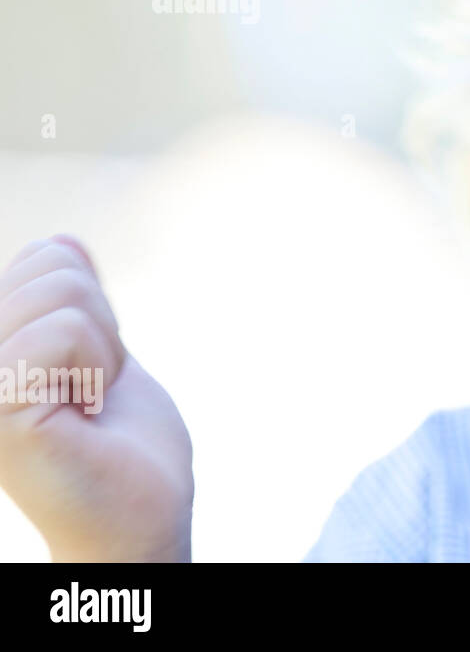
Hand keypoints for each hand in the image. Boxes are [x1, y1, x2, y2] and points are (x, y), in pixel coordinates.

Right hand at [0, 236, 192, 560]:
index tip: (89, 367)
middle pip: (52, 265)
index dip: (94, 305)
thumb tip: (60, 241)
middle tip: (91, 389)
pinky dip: (97, 366)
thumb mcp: (101, 351)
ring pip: (61, 292)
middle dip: (100, 322)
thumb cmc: (124, 442)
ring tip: (85, 403)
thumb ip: (75, 301)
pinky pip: (64, 330)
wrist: (141, 512)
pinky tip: (82, 414)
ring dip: (103, 348)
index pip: (45, 255)